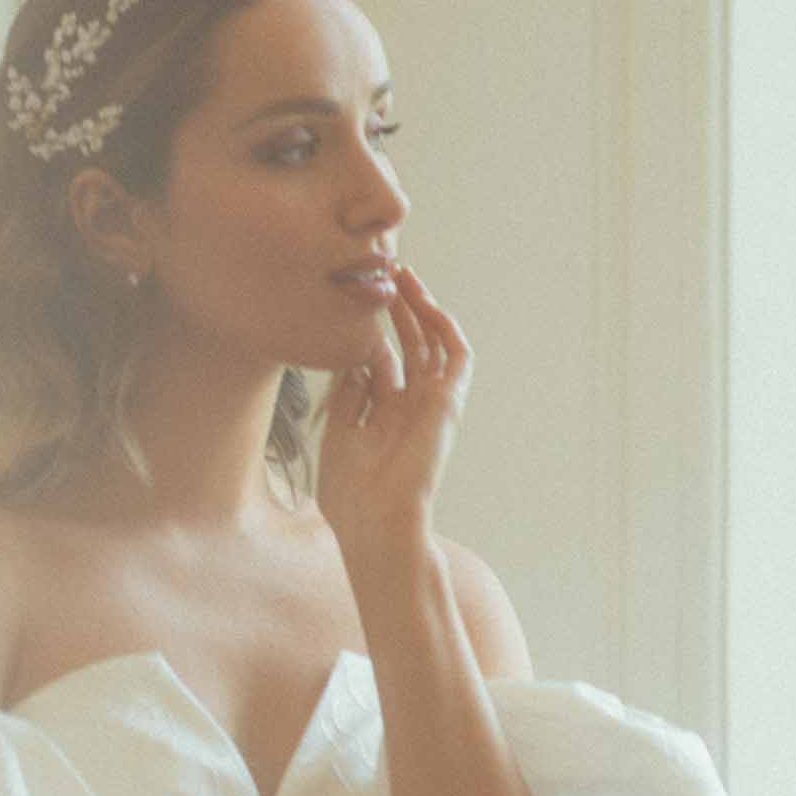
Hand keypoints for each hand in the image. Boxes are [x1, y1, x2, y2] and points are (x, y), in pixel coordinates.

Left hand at [316, 264, 473, 555]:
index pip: (380, 362)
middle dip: (396, 310)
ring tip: (403, 278)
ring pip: (432, 345)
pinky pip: (457, 358)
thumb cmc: (349, 492)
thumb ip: (348, 394)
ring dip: (420, 310)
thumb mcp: (338, 432)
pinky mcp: (448, 403)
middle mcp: (409, 406)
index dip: (368, 331)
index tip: (346, 301)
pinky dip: (445, 329)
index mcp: (381, 416)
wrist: (375, 521)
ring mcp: (430, 404)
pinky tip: (427, 304)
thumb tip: (356, 356)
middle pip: (407, 346)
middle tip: (381, 275)